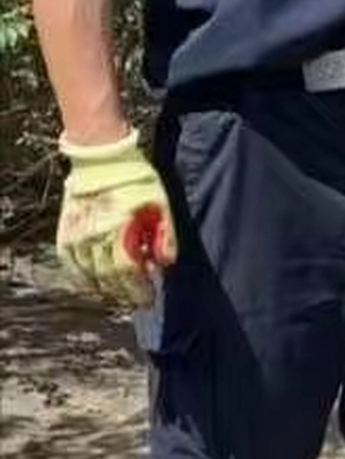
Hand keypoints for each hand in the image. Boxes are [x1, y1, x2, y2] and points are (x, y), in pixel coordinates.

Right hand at [55, 131, 177, 309]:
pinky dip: (82, 277)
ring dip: (105, 288)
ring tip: (119, 294)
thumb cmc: (135, 179)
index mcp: (120, 231)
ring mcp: (76, 237)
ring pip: (88, 274)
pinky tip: (93, 283)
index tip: (149, 299)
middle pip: (108, 278)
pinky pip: (71, 264)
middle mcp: (94, 238)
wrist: (100, 157)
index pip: (129, 272)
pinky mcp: (65, 233)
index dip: (139, 289)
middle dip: (125, 292)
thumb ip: (164, 235)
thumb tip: (165, 264)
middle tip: (137, 300)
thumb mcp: (160, 204)